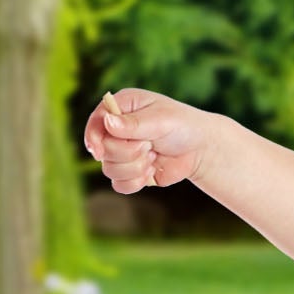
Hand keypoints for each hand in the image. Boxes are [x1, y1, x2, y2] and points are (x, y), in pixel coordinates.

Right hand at [83, 88, 215, 193]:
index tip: (99, 151)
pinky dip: (136, 182)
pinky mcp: (130, 172)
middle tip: (149, 146)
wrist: (200, 149)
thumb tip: (108, 122)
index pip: (96, 122)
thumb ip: (134, 124)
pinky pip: (119, 185)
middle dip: (128, 152)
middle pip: (103, 150)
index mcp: (121, 108)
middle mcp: (116, 130)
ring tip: (153, 157)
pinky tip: (152, 172)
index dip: (93, 137)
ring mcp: (122, 152)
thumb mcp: (161, 120)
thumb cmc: (182, 126)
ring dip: (135, 167)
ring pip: (109, 170)